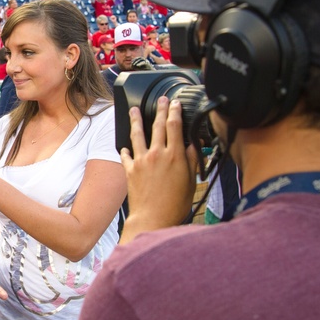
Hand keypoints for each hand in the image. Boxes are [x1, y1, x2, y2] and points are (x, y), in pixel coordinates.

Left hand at [120, 97, 198, 242]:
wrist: (153, 219)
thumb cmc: (175, 204)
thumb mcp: (191, 181)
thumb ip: (192, 160)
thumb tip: (194, 145)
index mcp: (175, 155)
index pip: (175, 125)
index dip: (175, 111)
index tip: (175, 103)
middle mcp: (157, 154)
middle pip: (157, 125)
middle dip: (160, 109)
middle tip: (161, 100)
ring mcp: (141, 161)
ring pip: (137, 134)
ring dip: (136, 120)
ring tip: (134, 110)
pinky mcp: (130, 170)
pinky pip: (126, 155)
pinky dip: (126, 149)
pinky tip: (125, 146)